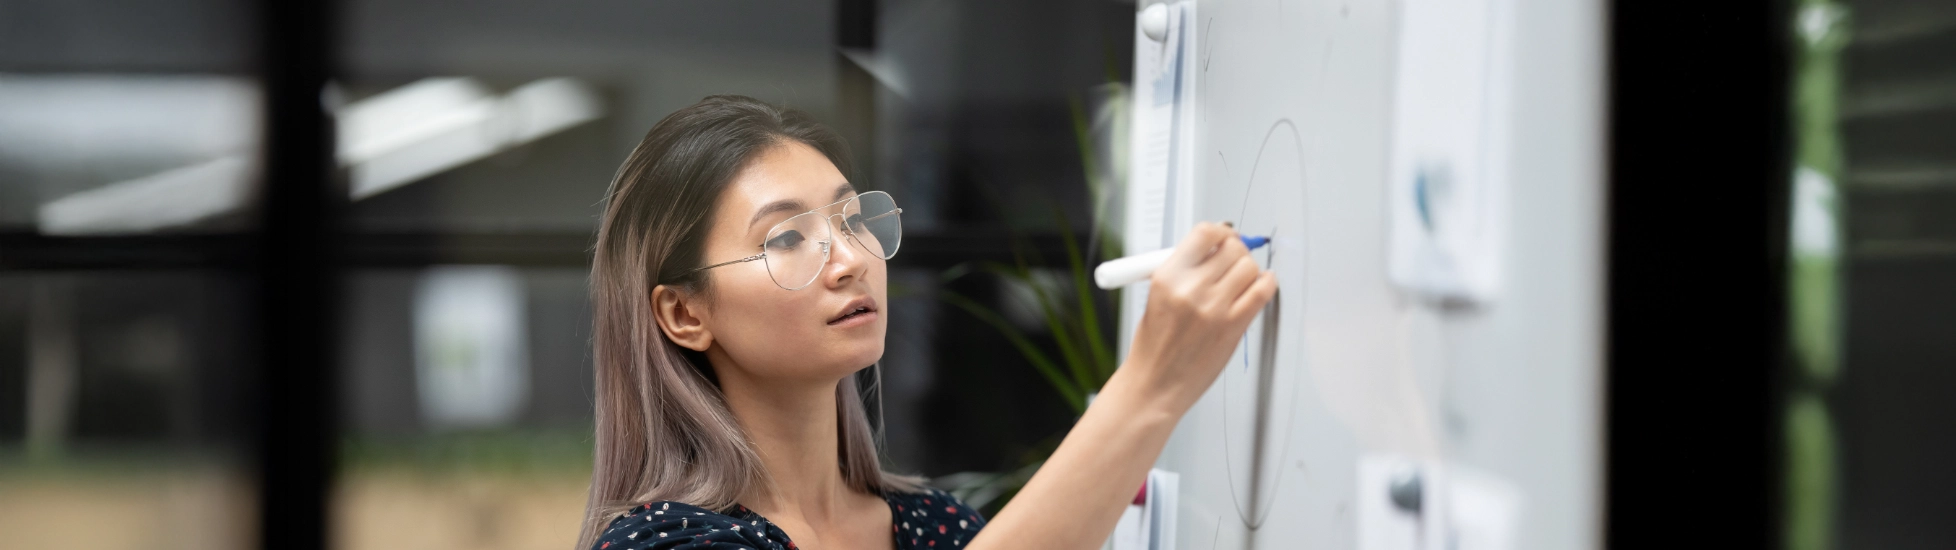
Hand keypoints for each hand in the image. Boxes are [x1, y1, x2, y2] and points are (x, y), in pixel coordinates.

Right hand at [1120, 222, 1278, 414]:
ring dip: (1249, 269)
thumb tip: (1215, 248)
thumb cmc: (1154, 346)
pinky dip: (1267, 283)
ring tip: (1243, 278)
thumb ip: (1186, 271)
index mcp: (1168, 277)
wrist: (1155, 384)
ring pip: (1249, 267)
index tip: (1225, 235)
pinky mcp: (1233, 327)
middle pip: (1232, 248)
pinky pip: (1262, 292)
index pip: (1204, 234)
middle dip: (1237, 250)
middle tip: (1235, 258)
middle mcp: (1191, 289)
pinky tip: (1262, 284)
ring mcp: (1214, 308)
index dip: (1221, 231)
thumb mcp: (1157, 297)